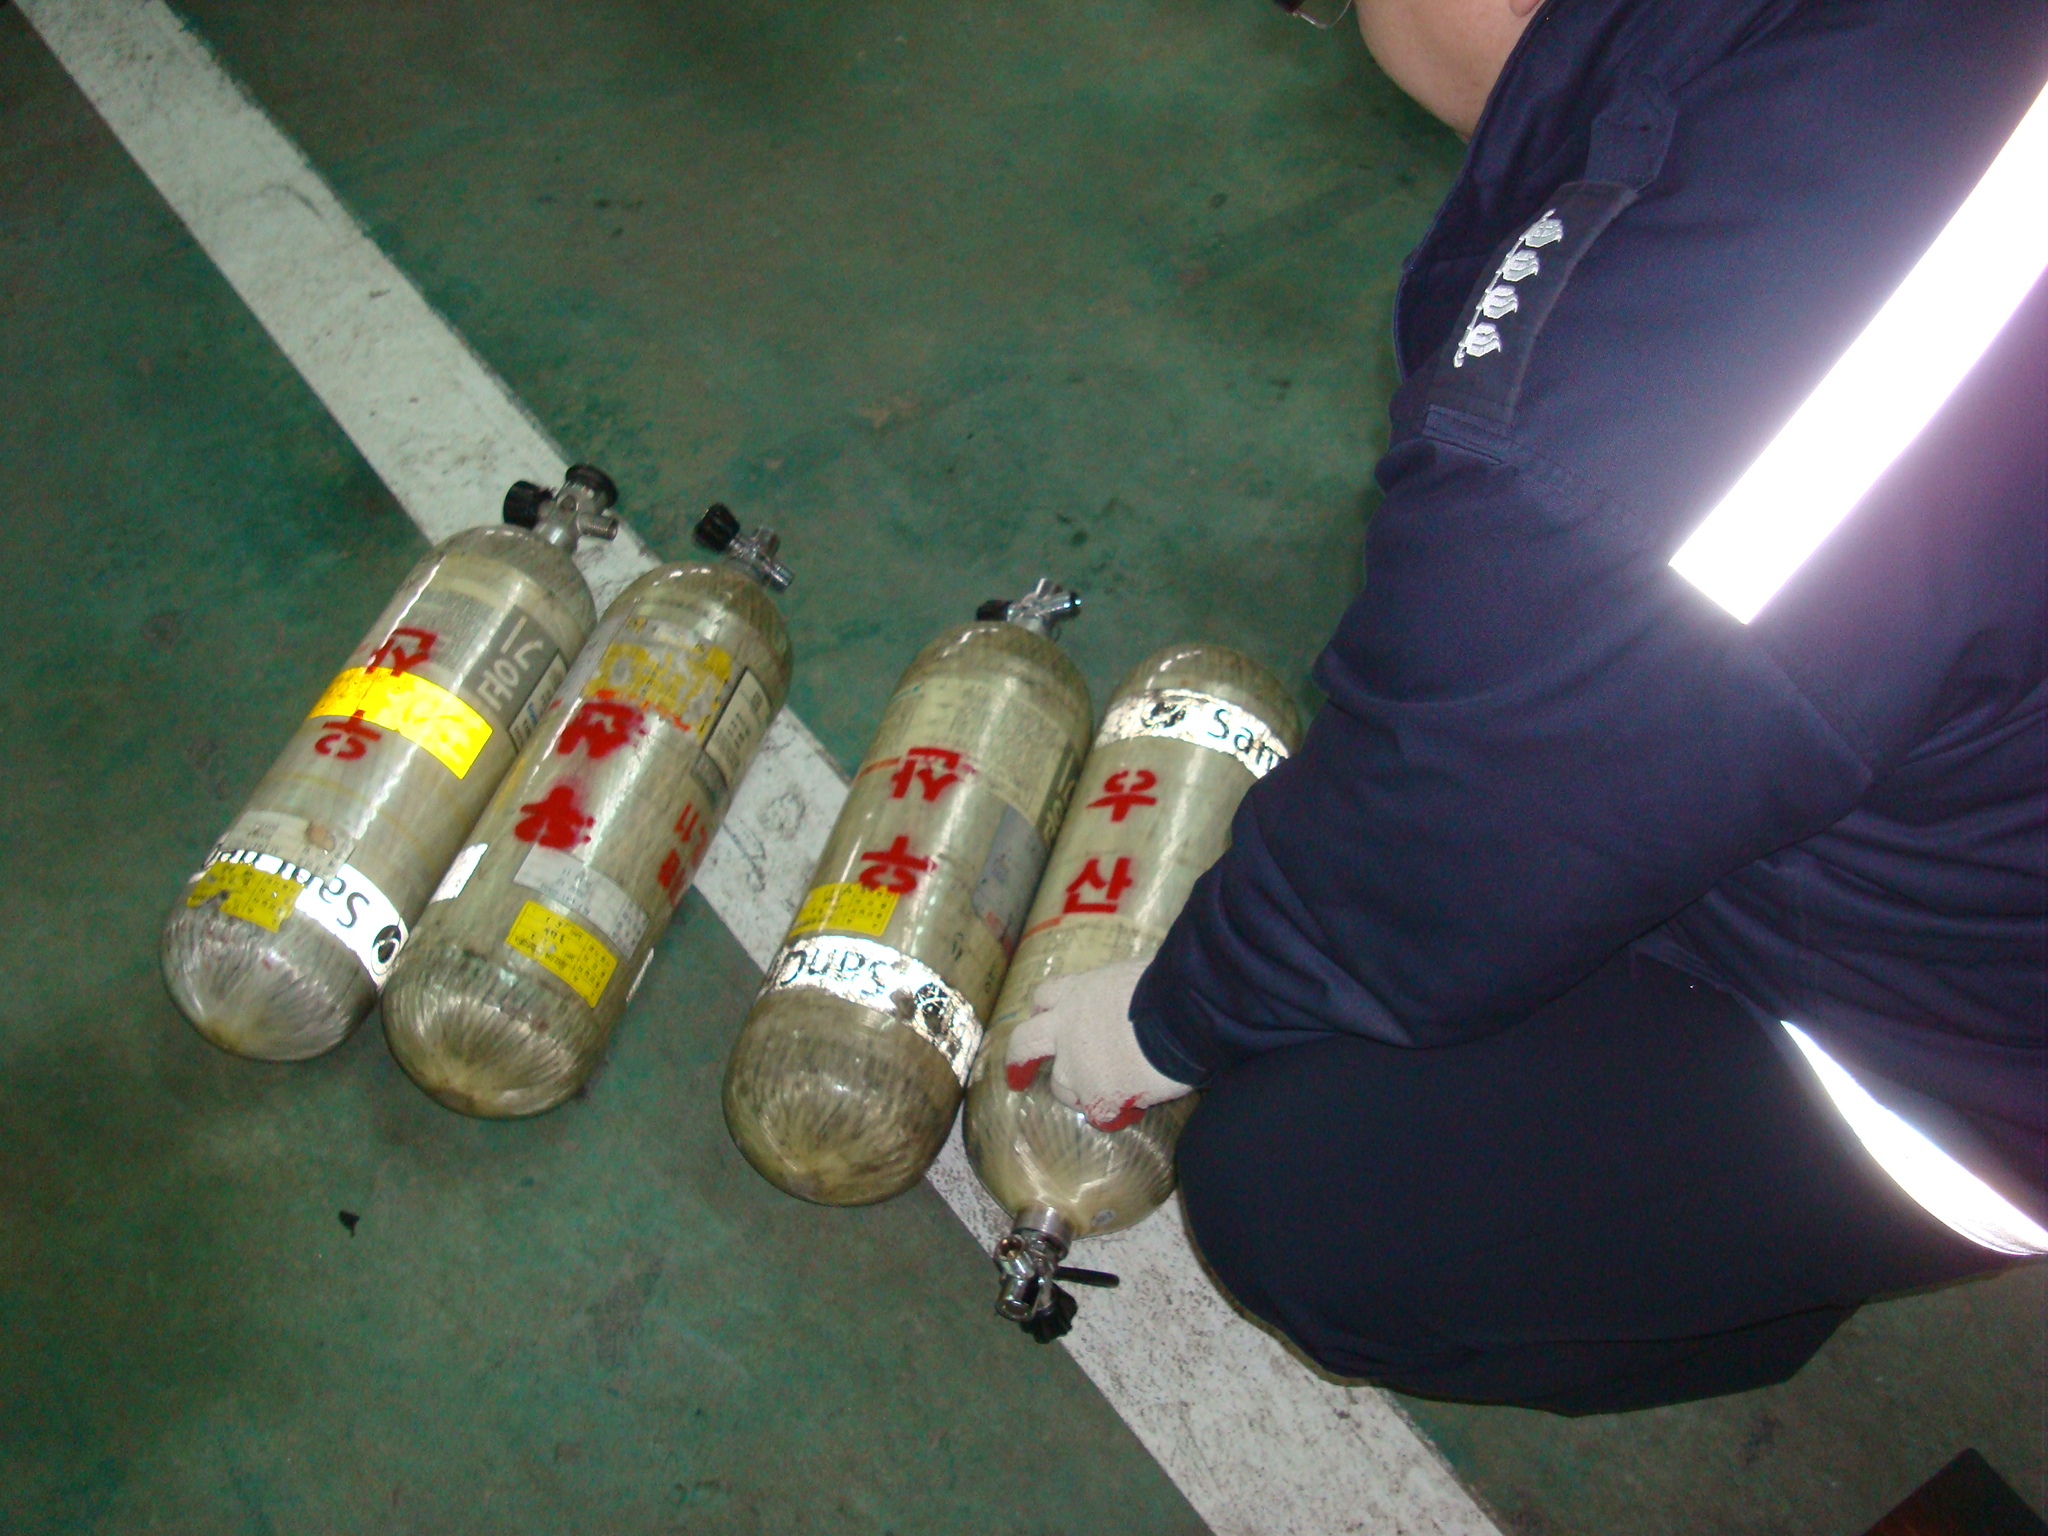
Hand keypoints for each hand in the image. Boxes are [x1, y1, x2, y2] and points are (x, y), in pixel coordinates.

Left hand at [1002, 958, 1192, 1130]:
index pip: (1045, 996)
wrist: (1180, 1017)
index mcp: (1078, 993)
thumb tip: (1137, 997)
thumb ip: (1121, 992)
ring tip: (1113, 1094)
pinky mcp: (1096, 1097)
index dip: (1042, 1010)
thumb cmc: (1168, 988)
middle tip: (1017, 1079)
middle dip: (1018, 1063)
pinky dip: (1116, 1114)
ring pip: (1062, 1088)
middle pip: (1024, 1044)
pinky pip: (1100, 1114)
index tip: (1042, 1018)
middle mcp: (1066, 1029)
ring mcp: (1076, 1066)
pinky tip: (1137, 1109)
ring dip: (1081, 1093)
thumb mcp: (1134, 975)